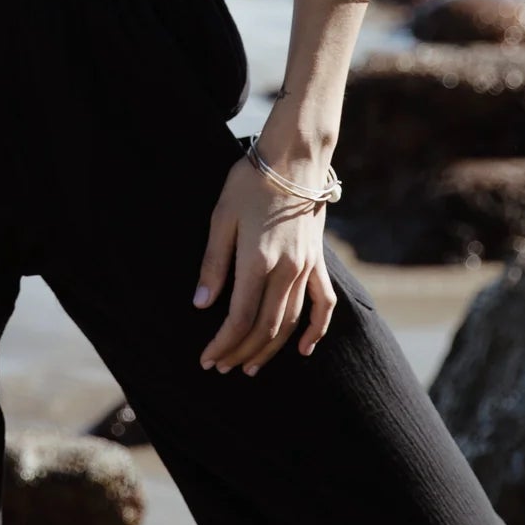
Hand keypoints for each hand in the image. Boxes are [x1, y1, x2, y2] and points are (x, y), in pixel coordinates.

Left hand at [192, 149, 334, 375]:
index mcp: (257, 262)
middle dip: (241, 352)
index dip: (222, 344)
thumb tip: (201, 305)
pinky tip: (305, 349)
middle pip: (265, 328)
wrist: (295, 158)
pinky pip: (323, 304)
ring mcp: (306, 268)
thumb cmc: (250, 183)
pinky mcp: (318, 262)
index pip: (239, 319)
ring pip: (291, 323)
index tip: (207, 359)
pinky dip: (316, 330)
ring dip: (270, 349)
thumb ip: (213, 264)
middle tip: (221, 367)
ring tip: (250, 367)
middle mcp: (286, 271)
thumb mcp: (221, 218)